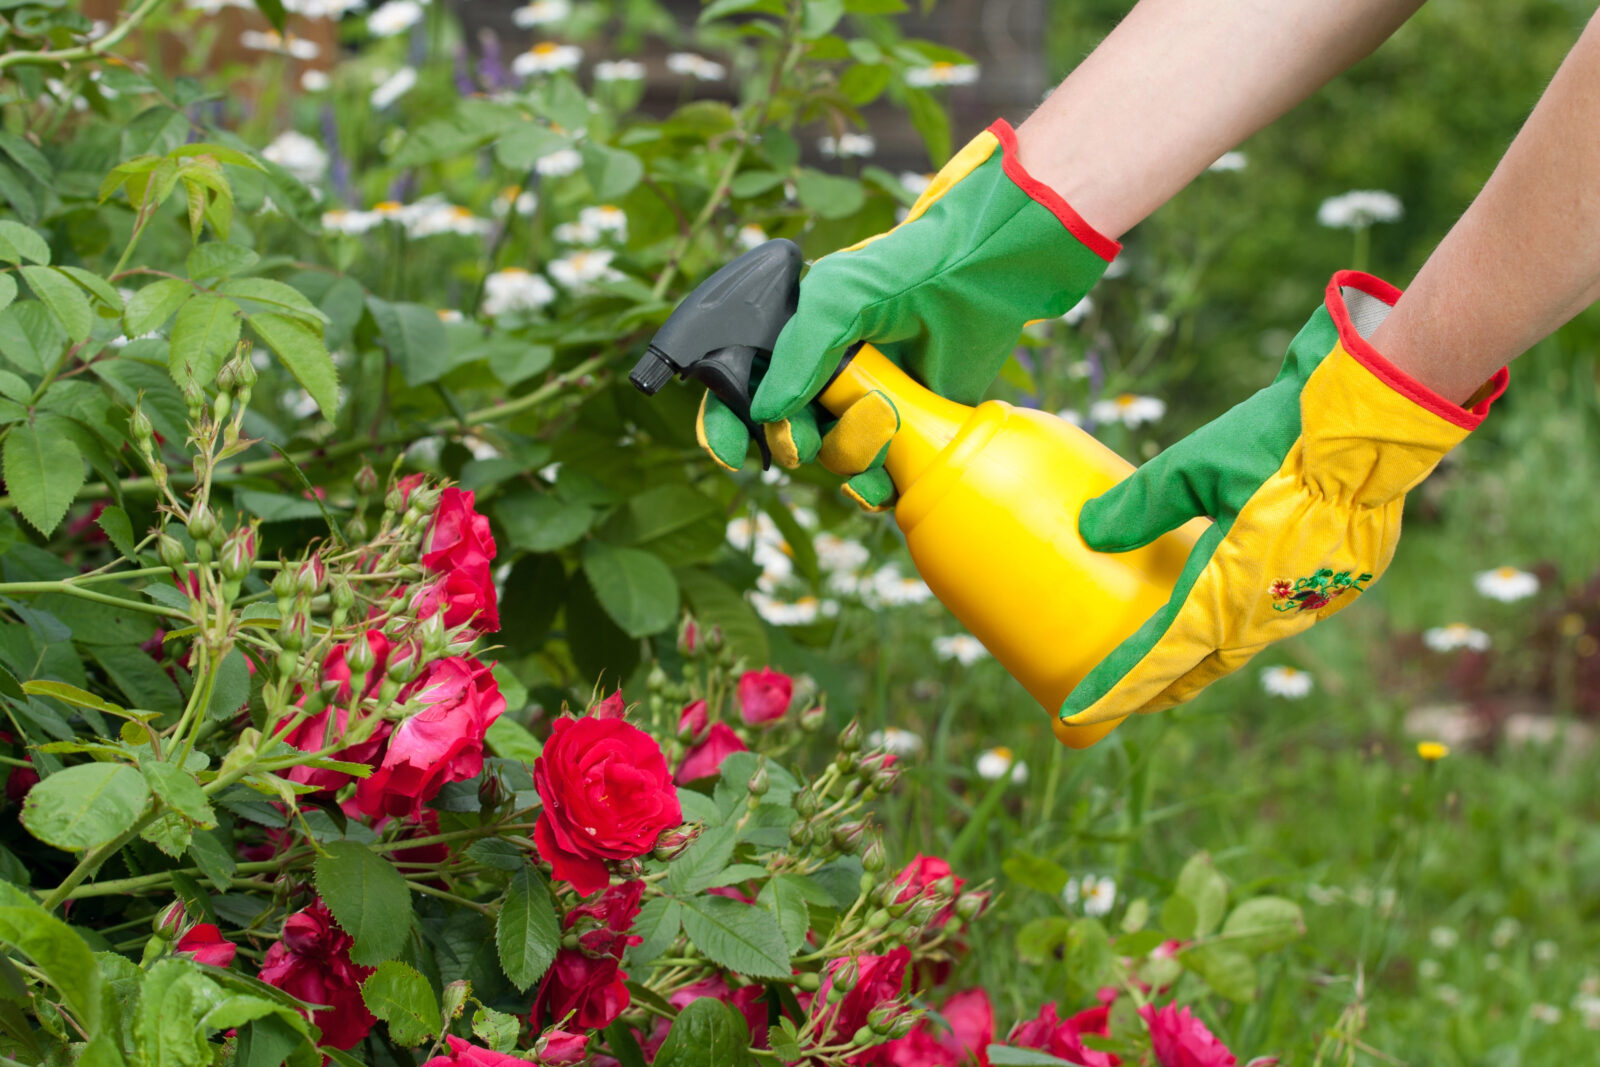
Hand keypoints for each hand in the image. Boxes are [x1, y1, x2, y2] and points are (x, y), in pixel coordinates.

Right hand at [696, 119, 1118, 509]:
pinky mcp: (905, 433)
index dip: (727, 428)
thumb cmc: (898, 275)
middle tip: (807, 437)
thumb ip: (796, 355)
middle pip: (786, 437)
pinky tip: (884, 472)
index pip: (741, 396)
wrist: (973, 281)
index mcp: (793, 345)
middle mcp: (823, 380)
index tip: (731, 453)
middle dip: (794, 442)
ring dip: (848, 453)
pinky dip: (874, 485)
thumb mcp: (833, 300)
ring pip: (832, 460)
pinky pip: (876, 480)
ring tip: (882, 419)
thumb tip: (765, 415)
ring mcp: (862, 408)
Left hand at [1061, 271, 1507, 727]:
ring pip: (1248, 641)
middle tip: (1131, 700)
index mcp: (1227, 595)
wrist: (1376, 424)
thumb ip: (1140, 504)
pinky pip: (1286, 612)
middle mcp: (1269, 612)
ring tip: (1181, 661)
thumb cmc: (1280, 441)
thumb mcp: (1194, 466)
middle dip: (1164, 687)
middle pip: (1204, 664)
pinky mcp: (1345, 580)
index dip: (1117, 690)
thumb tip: (1089, 530)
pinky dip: (1253, 619)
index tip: (1076, 715)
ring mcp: (1312, 600)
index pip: (1160, 659)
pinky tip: (1243, 604)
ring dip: (1210, 655)